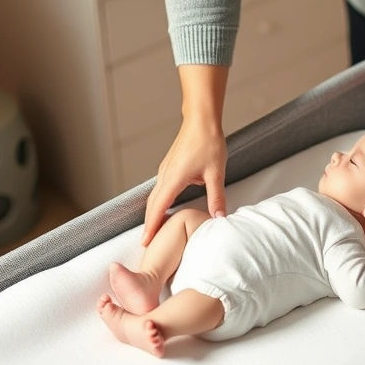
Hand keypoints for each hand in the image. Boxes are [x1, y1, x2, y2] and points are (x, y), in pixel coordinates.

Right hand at [142, 118, 226, 246]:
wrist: (202, 120)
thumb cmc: (208, 143)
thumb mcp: (216, 173)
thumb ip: (216, 197)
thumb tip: (219, 218)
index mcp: (173, 179)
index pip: (158, 208)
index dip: (151, 227)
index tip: (145, 242)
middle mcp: (165, 175)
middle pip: (152, 205)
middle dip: (149, 224)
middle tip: (147, 243)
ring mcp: (165, 170)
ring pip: (154, 196)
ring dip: (153, 213)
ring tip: (155, 230)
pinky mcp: (169, 167)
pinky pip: (160, 189)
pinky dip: (158, 202)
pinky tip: (165, 207)